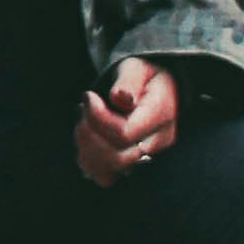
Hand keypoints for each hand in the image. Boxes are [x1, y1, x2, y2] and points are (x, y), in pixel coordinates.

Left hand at [75, 58, 178, 187]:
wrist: (153, 87)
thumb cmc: (142, 76)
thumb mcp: (136, 68)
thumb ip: (128, 81)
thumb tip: (120, 98)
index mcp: (161, 115)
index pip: (125, 134)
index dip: (97, 118)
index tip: (88, 96)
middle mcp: (157, 141)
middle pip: (116, 158)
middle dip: (88, 135)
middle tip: (82, 109)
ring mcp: (146, 156)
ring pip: (108, 172)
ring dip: (85, 148)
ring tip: (83, 122)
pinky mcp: (131, 164)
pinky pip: (104, 176)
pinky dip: (88, 160)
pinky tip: (85, 139)